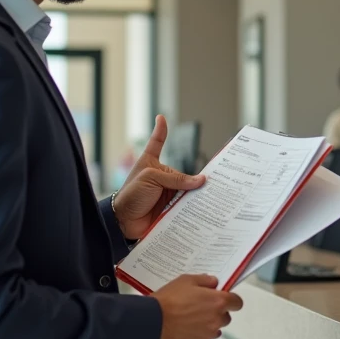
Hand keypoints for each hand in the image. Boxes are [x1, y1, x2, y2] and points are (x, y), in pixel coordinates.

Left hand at [113, 115, 204, 238]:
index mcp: (152, 164)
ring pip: (188, 192)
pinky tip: (208, 206)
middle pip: (185, 175)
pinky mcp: (171, 208)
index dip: (160, 130)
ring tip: (215, 193)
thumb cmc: (131, 194)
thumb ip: (176, 179)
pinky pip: (187, 206)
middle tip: (215, 178)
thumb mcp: (152, 179)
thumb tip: (201, 180)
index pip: (157, 143)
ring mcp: (167, 193)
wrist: (124, 221)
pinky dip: (196, 206)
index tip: (161, 117)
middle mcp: (161, 178)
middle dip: (197, 178)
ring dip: (198, 194)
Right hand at [152, 275, 243, 338]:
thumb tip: (214, 283)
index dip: (231, 300)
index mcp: (218, 301)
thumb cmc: (168, 300)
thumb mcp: (186, 280)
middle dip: (216, 313)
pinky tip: (184, 332)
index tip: (223, 299)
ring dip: (207, 326)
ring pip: (214, 330)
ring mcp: (209, 335)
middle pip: (225, 317)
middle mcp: (217, 320)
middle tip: (199, 309)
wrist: (152, 321)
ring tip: (188, 321)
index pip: (237, 303)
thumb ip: (205, 281)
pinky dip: (197, 338)